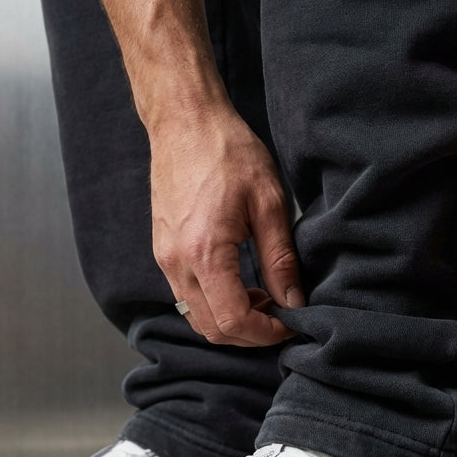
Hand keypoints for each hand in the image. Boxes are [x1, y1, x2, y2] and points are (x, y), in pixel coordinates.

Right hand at [150, 103, 303, 345]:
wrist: (184, 122)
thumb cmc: (228, 152)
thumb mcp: (269, 203)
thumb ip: (280, 259)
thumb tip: (294, 301)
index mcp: (205, 253)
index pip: (233, 320)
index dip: (266, 332)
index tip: (291, 322)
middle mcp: (177, 263)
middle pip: (211, 329)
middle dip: (249, 334)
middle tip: (281, 314)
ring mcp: (165, 259)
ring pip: (196, 317)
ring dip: (231, 320)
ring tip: (263, 297)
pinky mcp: (162, 251)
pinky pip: (186, 296)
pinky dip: (215, 304)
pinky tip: (241, 282)